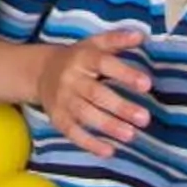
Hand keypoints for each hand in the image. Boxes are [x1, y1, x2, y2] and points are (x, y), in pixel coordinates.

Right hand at [33, 27, 151, 155]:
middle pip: (96, 93)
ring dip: (108, 126)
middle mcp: (71, 78)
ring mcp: (63, 99)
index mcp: (83, 57)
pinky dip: (89, 143)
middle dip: (121, 107)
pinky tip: (108, 151)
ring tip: (131, 135)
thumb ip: (117, 40)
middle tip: (145, 118)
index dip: (124, 74)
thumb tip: (141, 35)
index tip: (146, 84)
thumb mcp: (94, 44)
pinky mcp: (57, 117)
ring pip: (85, 114)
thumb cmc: (77, 58)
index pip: (104, 64)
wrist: (40, 72)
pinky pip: (72, 132)